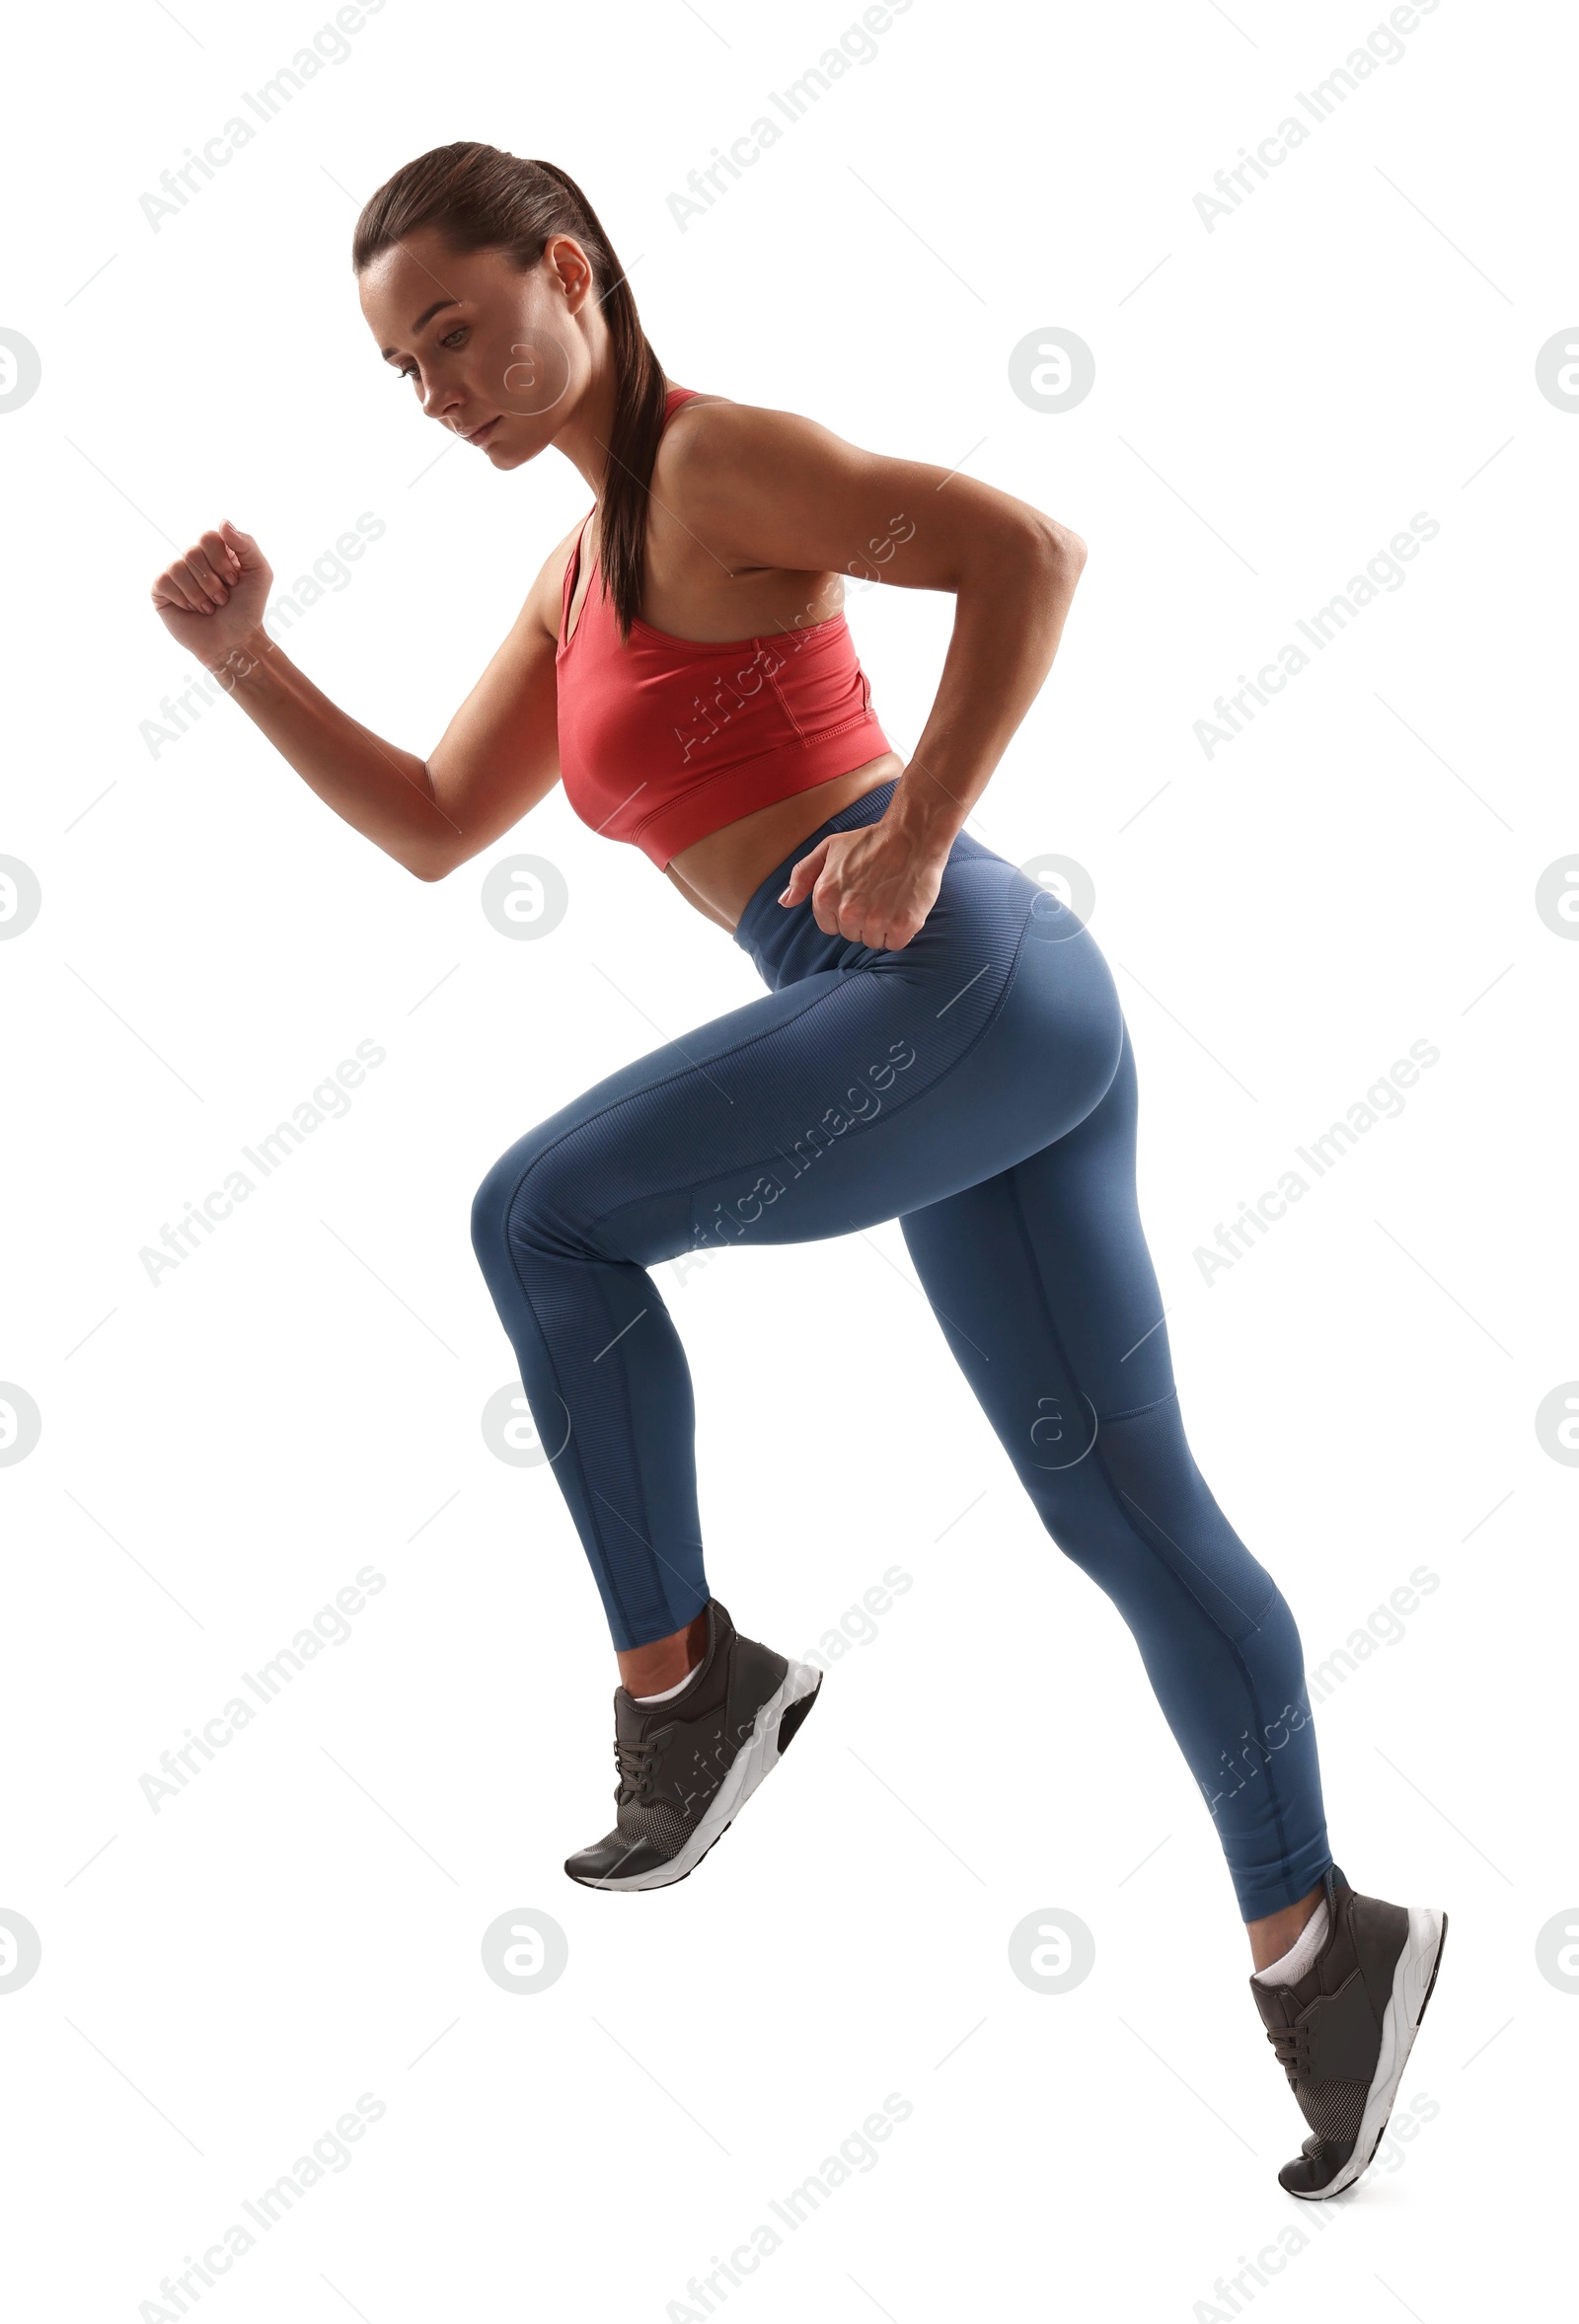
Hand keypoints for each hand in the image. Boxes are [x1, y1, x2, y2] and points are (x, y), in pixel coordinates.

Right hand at [150, 520, 272, 674]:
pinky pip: (165, 581)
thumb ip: (246, 544)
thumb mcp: (260, 573)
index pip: (208, 537)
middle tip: (223, 599)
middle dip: (212, 581)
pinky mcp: (162, 591)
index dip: (221, 561)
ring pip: (178, 568)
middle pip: (192, 552)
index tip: (234, 581)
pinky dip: (184, 598)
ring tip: (210, 607)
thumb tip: (222, 522)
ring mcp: (176, 575)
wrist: (235, 642)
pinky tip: (193, 610)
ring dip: (200, 593)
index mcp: (215, 551)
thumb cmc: (248, 609)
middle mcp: (194, 560)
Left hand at [778, 812, 944, 949]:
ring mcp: (875, 920)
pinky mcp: (902, 925)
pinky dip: (900, 930)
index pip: (830, 927)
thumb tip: (784, 902)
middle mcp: (847, 912)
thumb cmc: (870, 841)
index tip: (858, 895)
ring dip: (882, 927)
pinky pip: (895, 944)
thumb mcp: (829, 848)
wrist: (912, 835)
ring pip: (873, 941)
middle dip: (863, 920)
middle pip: (852, 935)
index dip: (844, 912)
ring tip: (890, 899)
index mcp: (825, 896)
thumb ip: (802, 875)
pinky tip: (902, 907)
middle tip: (877, 893)